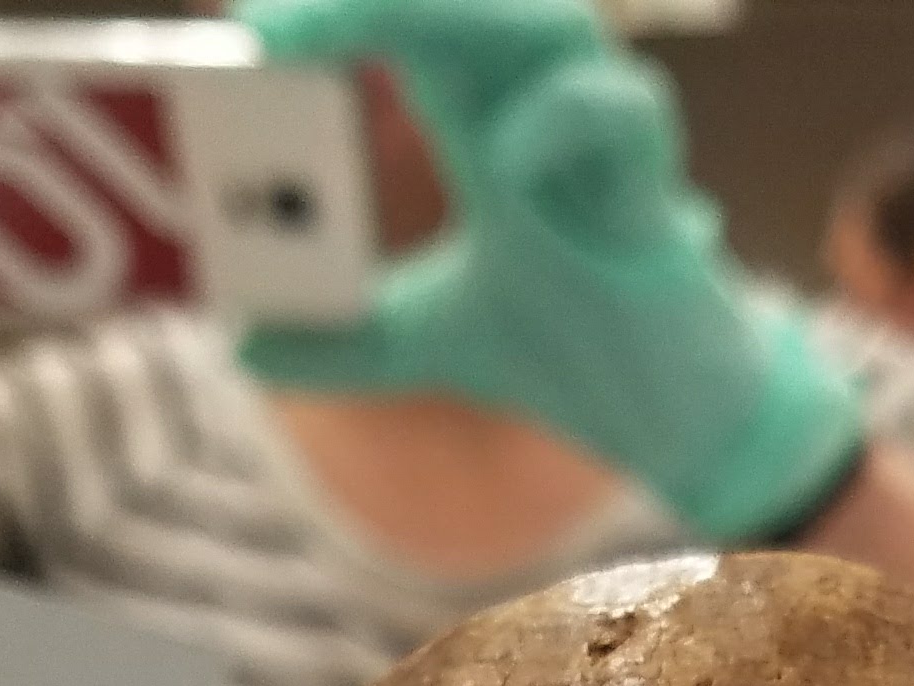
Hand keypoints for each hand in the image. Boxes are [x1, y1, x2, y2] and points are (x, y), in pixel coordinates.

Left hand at [234, 0, 862, 542]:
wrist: (667, 416)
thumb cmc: (569, 347)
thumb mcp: (430, 342)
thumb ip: (343, 342)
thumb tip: (246, 347)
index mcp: (483, 125)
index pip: (408, 28)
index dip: (339, 13)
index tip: (258, 34)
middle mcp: (540, 112)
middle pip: (471, 2)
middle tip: (285, 27)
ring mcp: (600, 146)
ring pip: (548, 26)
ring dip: (457, 16)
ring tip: (369, 34)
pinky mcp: (651, 194)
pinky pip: (622, 115)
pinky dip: (567, 120)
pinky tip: (511, 163)